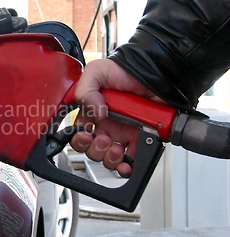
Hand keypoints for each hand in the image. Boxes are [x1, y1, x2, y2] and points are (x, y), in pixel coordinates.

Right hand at [70, 59, 161, 176]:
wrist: (157, 71)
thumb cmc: (127, 69)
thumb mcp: (97, 71)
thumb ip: (85, 89)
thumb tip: (94, 113)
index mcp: (93, 113)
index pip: (79, 134)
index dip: (79, 139)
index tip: (86, 135)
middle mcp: (107, 125)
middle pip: (92, 150)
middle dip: (95, 150)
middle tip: (104, 139)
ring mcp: (124, 133)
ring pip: (109, 158)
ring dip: (109, 158)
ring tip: (117, 148)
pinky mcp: (141, 140)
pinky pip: (131, 161)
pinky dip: (126, 167)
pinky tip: (126, 161)